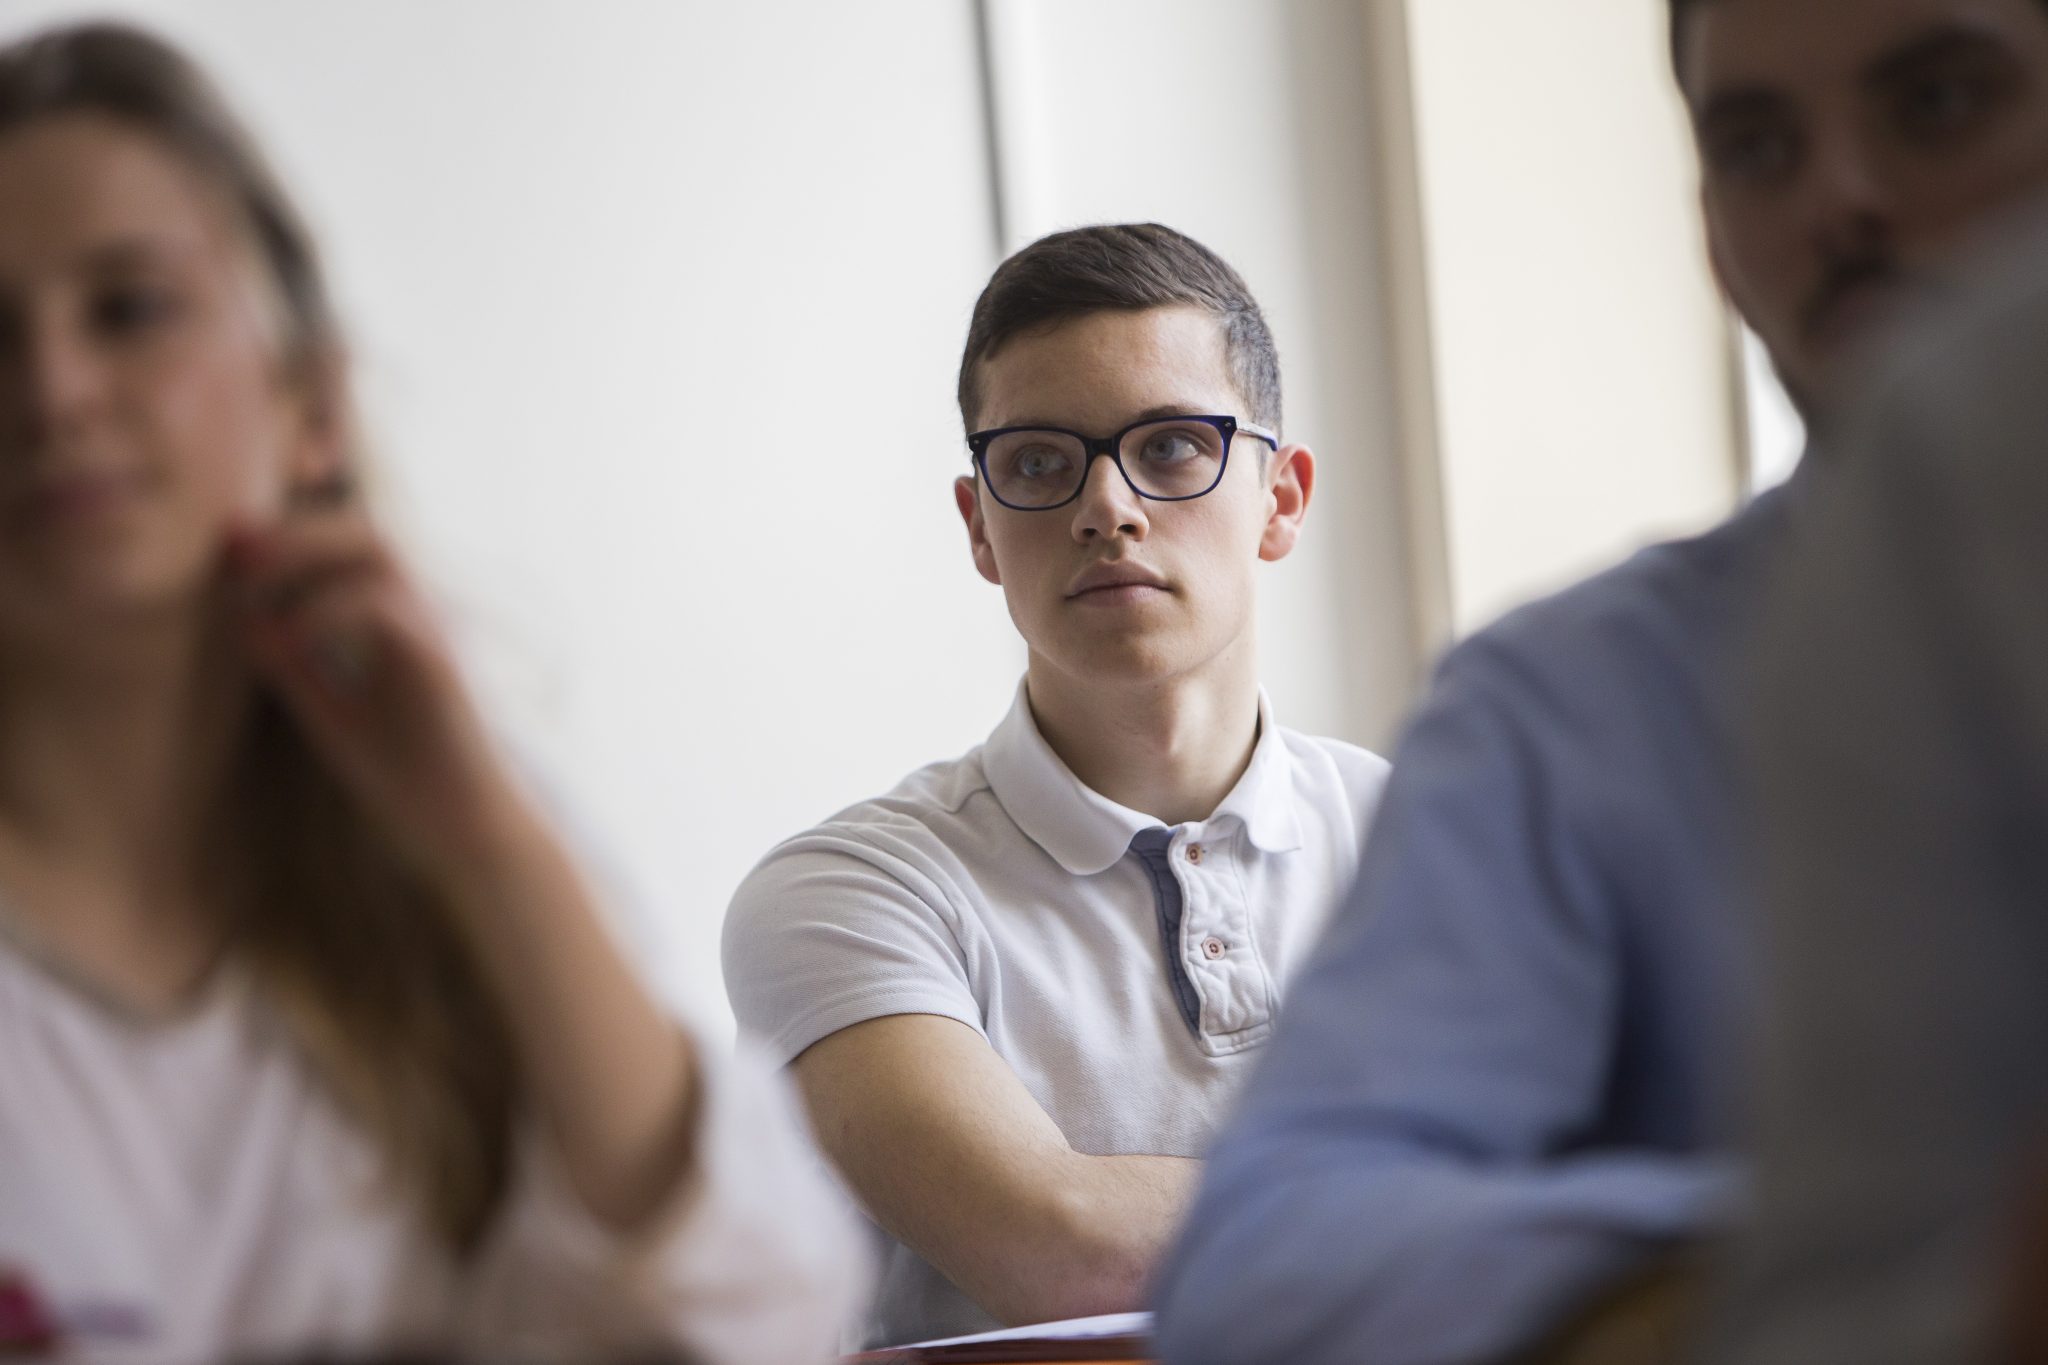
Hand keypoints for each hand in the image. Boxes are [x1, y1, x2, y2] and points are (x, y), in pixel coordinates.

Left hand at [222, 508, 530, 888]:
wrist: (465, 825)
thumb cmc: (407, 775)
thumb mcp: (332, 713)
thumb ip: (294, 668)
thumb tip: (244, 622)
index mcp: (396, 623)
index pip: (349, 550)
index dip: (289, 537)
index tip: (229, 546)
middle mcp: (421, 616)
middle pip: (367, 534)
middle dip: (296, 531)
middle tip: (234, 548)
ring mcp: (434, 634)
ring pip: (380, 555)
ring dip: (309, 555)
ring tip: (251, 579)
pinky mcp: (438, 664)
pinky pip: (385, 610)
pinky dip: (328, 612)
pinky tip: (287, 637)